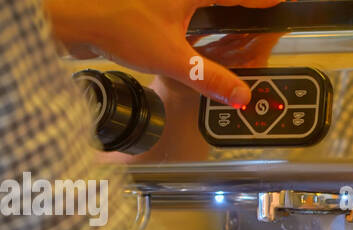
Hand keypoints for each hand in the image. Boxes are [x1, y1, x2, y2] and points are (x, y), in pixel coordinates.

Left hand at [44, 0, 290, 106]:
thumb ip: (210, 79)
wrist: (71, 16)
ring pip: (200, 2)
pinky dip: (196, 15)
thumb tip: (240, 96)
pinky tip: (195, 28)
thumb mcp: (172, 58)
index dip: (263, 0)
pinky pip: (183, 6)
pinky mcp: (149, 2)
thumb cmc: (116, 24)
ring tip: (233, 21)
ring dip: (218, 10)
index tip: (281, 3)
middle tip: (259, 14)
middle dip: (239, 7)